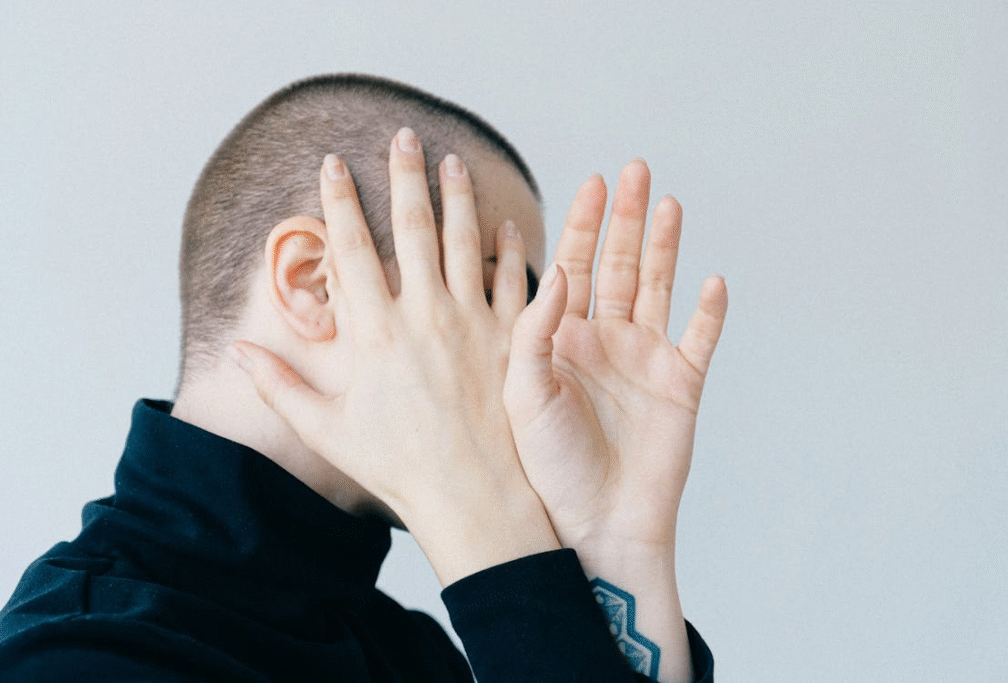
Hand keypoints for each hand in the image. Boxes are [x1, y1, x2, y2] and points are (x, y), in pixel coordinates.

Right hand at [231, 129, 557, 584]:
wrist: (472, 497)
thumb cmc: (398, 468)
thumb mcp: (327, 429)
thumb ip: (280, 385)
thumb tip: (238, 351)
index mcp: (376, 332)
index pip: (353, 248)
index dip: (340, 201)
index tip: (333, 164)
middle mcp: (425, 317)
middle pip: (412, 228)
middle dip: (404, 176)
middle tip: (404, 136)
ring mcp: (473, 325)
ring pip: (465, 243)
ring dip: (457, 198)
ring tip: (453, 162)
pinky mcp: (511, 341)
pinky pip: (513, 283)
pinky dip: (511, 251)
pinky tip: (508, 225)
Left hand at [504, 160, 727, 556]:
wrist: (594, 524)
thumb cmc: (547, 467)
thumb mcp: (524, 394)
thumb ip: (536, 330)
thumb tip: (559, 269)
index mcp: (561, 338)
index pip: (572, 264)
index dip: (581, 223)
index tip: (591, 181)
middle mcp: (603, 341)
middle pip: (618, 265)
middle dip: (625, 218)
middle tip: (634, 169)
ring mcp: (645, 360)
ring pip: (658, 289)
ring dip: (665, 247)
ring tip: (668, 203)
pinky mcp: (681, 386)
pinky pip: (700, 339)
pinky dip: (710, 312)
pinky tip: (712, 281)